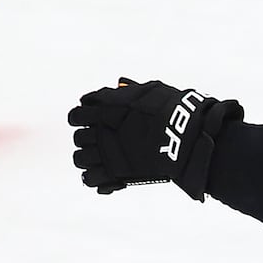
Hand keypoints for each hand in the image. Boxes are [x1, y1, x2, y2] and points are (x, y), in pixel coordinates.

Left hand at [68, 80, 242, 199]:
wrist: (185, 135)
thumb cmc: (171, 109)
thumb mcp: (149, 91)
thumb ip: (129, 90)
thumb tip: (120, 84)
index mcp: (106, 108)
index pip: (77, 114)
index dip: (81, 118)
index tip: (88, 122)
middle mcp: (101, 130)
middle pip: (78, 137)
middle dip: (86, 139)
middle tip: (98, 142)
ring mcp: (106, 152)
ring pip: (80, 158)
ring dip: (87, 159)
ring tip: (98, 160)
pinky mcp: (114, 172)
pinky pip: (90, 178)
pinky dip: (93, 178)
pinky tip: (101, 176)